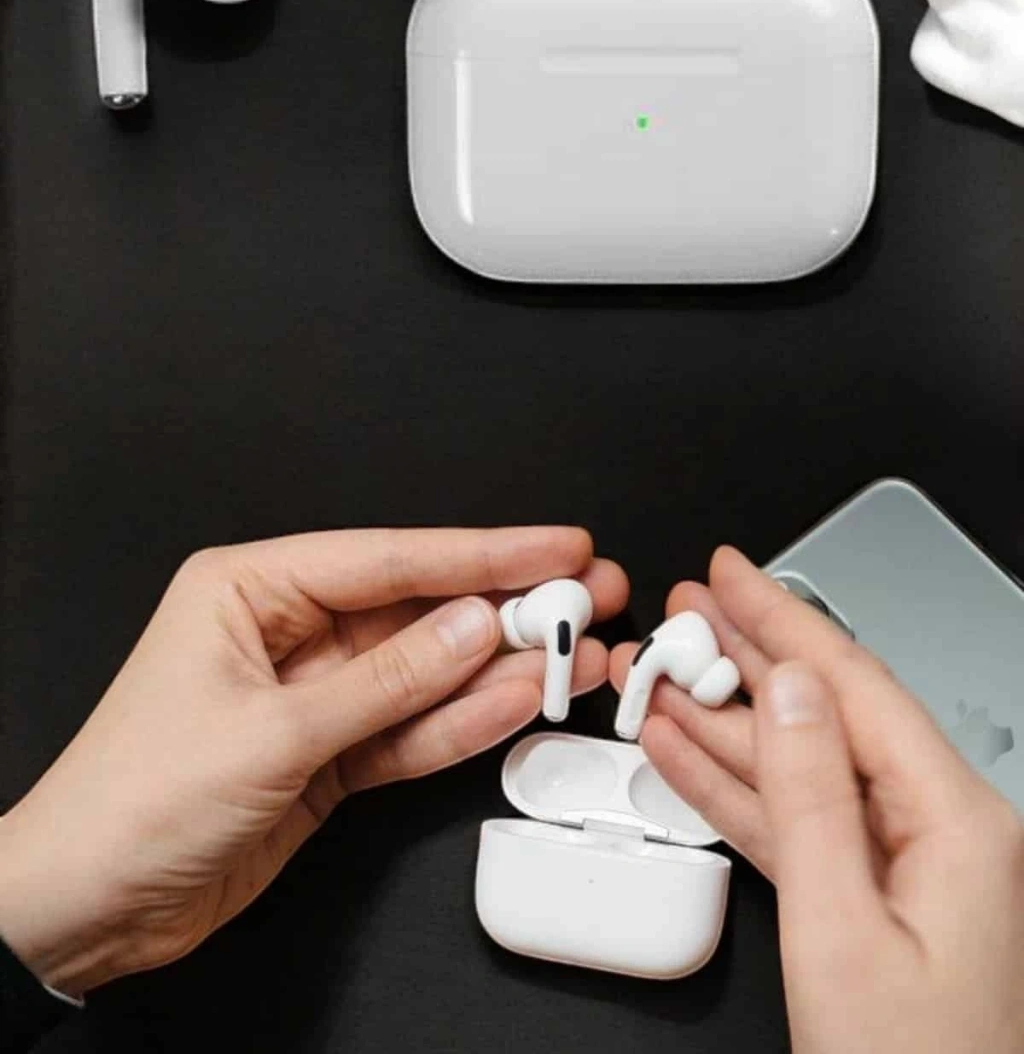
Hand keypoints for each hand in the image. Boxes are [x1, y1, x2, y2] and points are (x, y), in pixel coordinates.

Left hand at [0, 525, 626, 996]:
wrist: (84, 909)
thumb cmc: (134, 800)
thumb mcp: (272, 733)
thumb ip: (388, 681)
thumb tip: (475, 626)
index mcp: (249, 589)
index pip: (388, 557)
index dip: (481, 551)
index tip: (555, 546)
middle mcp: (284, 632)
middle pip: (416, 610)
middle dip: (503, 605)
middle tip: (588, 595)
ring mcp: (311, 697)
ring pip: (424, 671)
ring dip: (499, 666)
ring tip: (579, 652)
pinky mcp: (325, 757)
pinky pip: (409, 730)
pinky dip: (463, 722)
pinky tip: (521, 702)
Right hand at [611, 547, 1023, 1053]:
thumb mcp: (842, 933)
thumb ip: (811, 798)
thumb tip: (785, 688)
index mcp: (958, 822)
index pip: (854, 686)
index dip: (783, 620)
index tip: (731, 573)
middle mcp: (942, 831)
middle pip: (828, 713)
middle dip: (750, 655)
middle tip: (687, 608)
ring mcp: (905, 867)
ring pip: (802, 767)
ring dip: (728, 722)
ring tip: (664, 673)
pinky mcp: (870, 903)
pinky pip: (796, 824)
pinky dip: (736, 790)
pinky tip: (683, 755)